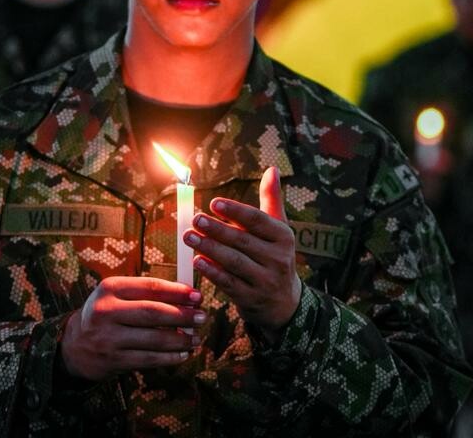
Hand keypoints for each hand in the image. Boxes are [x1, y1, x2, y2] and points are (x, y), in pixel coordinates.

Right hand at [60, 276, 202, 381]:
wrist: (75, 345)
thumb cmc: (106, 315)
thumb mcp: (117, 296)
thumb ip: (146, 294)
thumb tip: (187, 296)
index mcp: (110, 288)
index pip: (149, 287)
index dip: (177, 291)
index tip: (197, 295)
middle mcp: (106, 311)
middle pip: (153, 312)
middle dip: (182, 315)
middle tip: (202, 317)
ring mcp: (108, 337)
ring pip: (153, 339)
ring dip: (180, 339)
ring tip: (195, 338)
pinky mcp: (112, 360)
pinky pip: (148, 359)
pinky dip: (169, 357)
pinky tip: (182, 354)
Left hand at [186, 166, 302, 339]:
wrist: (283, 302)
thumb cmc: (275, 255)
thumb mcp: (278, 229)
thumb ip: (271, 199)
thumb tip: (272, 169)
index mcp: (283, 237)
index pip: (258, 221)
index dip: (235, 211)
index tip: (213, 203)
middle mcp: (278, 259)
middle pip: (243, 240)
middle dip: (216, 229)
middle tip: (194, 219)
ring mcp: (265, 280)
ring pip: (234, 262)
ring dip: (209, 248)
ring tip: (189, 236)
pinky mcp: (251, 299)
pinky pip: (229, 283)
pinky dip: (212, 272)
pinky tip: (196, 261)